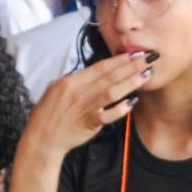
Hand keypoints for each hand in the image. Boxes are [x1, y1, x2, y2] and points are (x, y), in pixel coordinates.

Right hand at [24, 52, 156, 157]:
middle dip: (131, 66)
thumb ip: (74, 80)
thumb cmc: (48, 113)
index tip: (134, 53)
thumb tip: (88, 73)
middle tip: (149, 58)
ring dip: (131, 82)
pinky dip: (121, 109)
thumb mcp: (55, 89)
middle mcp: (79, 92)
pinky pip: (108, 115)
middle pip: (110, 76)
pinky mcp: (90, 123)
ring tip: (146, 74)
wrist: (42, 138)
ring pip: (112, 92)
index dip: (119, 59)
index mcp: (71, 81)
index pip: (100, 66)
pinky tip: (133, 102)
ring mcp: (85, 107)